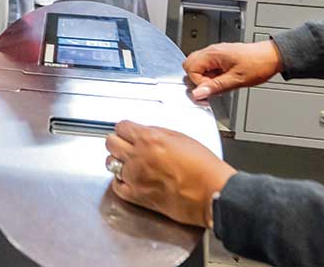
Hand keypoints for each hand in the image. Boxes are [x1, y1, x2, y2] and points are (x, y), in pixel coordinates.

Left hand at [105, 121, 235, 227]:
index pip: (121, 127)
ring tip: (129, 163)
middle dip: (118, 142)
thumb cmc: (203, 167)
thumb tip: (144, 133)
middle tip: (125, 145)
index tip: (127, 132)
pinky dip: (120, 182)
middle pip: (110, 143)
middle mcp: (138, 156)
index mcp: (148, 139)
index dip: (125, 129)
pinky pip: (116, 186)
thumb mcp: (180, 137)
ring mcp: (135, 177)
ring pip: (110, 163)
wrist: (213, 193)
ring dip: (118, 162)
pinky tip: (128, 179)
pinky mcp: (137, 196)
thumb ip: (156, 133)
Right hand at [183, 40, 283, 100]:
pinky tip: (224, 78)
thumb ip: (215, 87)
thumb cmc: (258, 64)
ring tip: (220, 81)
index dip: (198, 82)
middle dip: (197, 78)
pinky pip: (207, 65)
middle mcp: (211, 51)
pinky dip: (211, 73)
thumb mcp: (236, 80)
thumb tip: (198, 93)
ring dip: (205, 76)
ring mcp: (216, 52)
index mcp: (212, 54)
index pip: (190, 68)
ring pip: (198, 65)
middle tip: (212, 86)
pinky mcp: (221, 55)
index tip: (210, 90)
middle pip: (190, 64)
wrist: (273, 56)